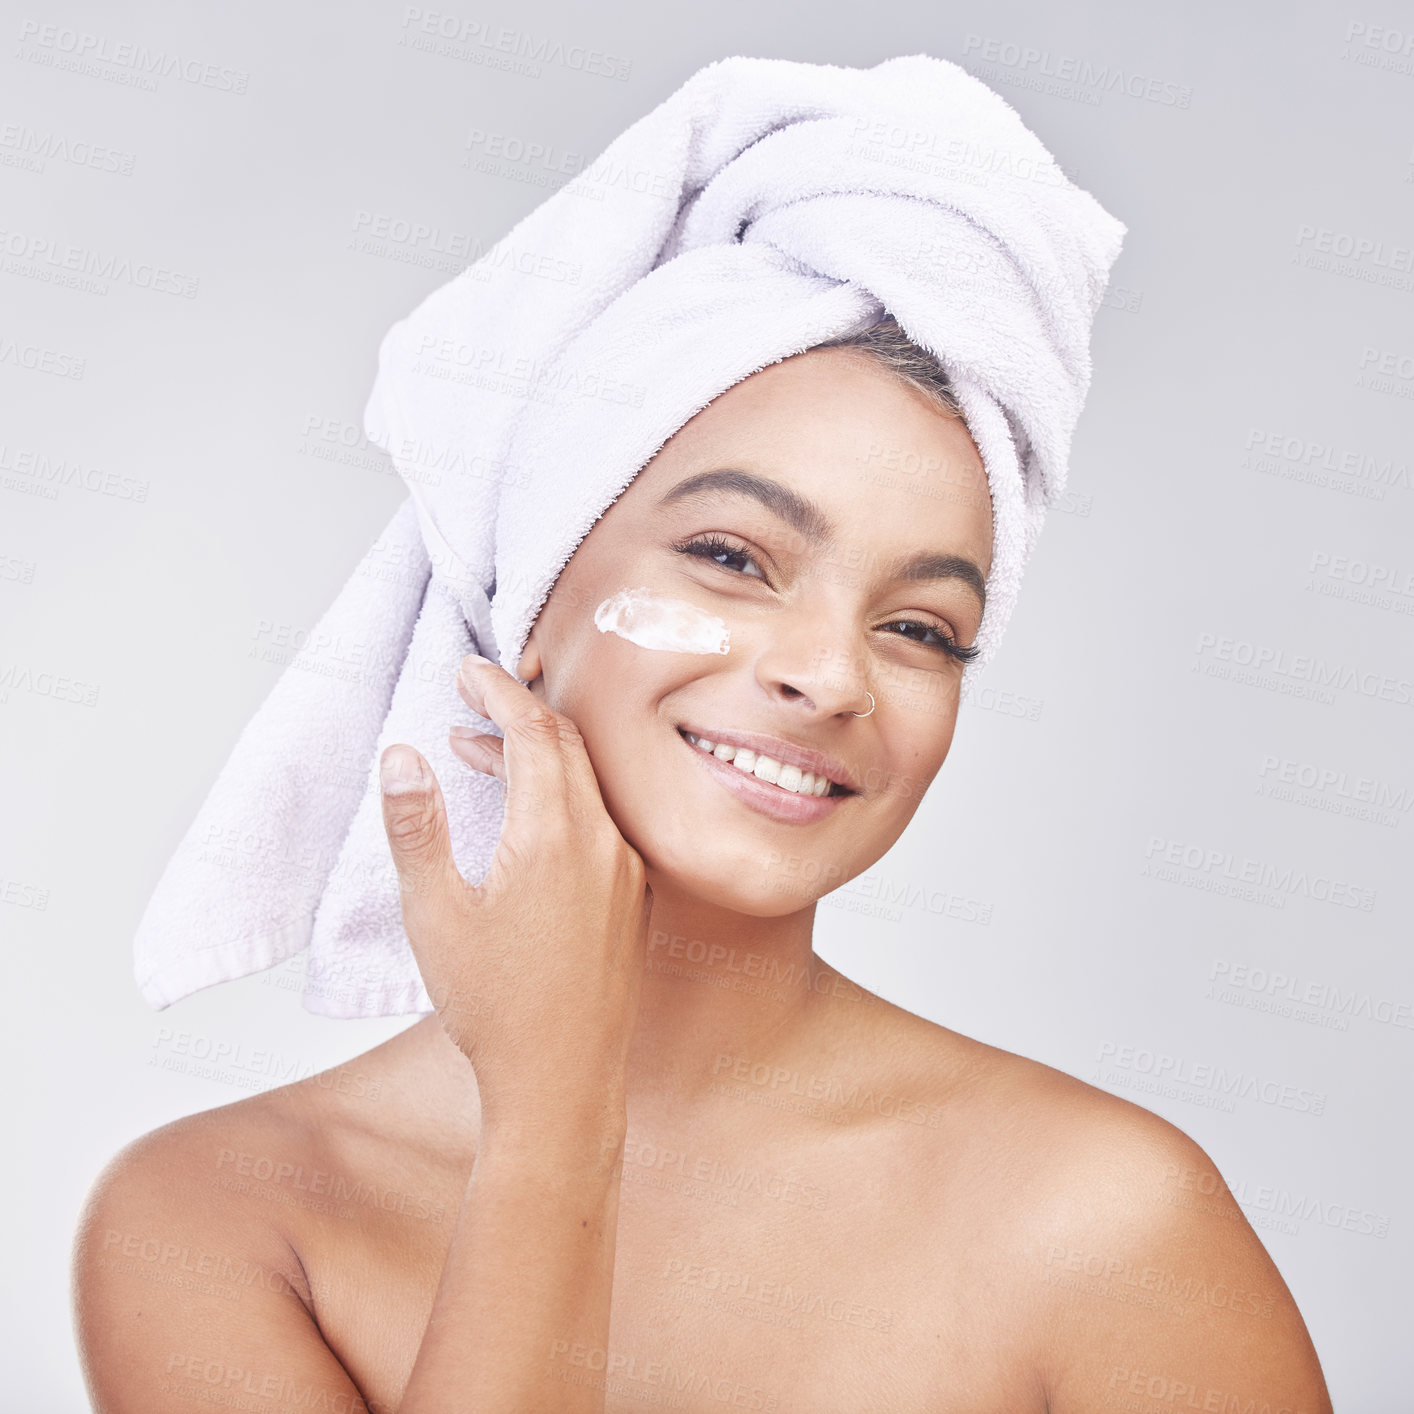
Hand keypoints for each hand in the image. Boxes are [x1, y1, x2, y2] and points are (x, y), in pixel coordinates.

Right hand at [378, 654, 653, 1136]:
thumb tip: (403, 756)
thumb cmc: (496, 1007)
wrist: (564, 1083)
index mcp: (556, 835)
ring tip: (471, 753)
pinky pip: (599, 820)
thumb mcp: (435, 915)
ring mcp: (625, 870)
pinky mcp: (631, 897)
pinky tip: (519, 817)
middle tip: (469, 696)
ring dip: (533, 756)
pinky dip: (559, 796)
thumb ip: (418, 828)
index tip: (467, 669)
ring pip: (584, 783)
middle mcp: (604, 842)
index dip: (499, 690)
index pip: (535, 730)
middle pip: (567, 745)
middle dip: (517, 710)